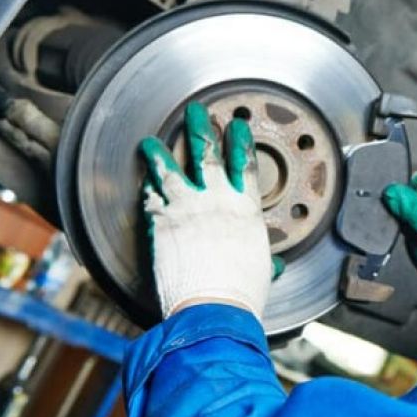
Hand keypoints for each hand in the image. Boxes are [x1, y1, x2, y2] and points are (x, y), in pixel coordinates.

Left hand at [139, 101, 272, 319]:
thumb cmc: (240, 293)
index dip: (240, 143)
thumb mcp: (261, 271)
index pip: (245, 166)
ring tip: (152, 140)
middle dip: (202, 130)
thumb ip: (265, 261)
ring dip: (162, 151)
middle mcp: (217, 201)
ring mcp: (187, 208)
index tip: (236, 127)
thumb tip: (274, 266)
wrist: (212, 304)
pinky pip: (151, 194)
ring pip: (172, 169)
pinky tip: (142, 175)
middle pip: (208, 155)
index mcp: (245, 210)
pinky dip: (147, 182)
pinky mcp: (161, 221)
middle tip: (196, 111)